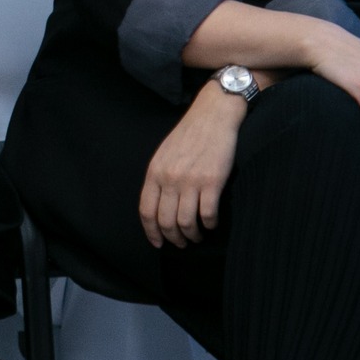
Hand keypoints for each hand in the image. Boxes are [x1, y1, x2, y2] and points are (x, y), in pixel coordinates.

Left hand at [139, 82, 244, 248]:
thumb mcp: (164, 154)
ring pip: (186, 222)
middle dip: (173, 238)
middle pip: (166, 221)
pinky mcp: (212, 181)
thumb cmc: (189, 135)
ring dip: (192, 236)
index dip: (151, 232)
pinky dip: (210, 224)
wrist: (212, 116)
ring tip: (197, 236)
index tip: (158, 243)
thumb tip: (158, 206)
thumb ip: (159, 178)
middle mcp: (170, 178)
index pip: (146, 211)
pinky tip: (211, 223)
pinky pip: (208, 214)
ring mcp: (191, 181)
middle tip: (182, 243)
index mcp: (155, 172)